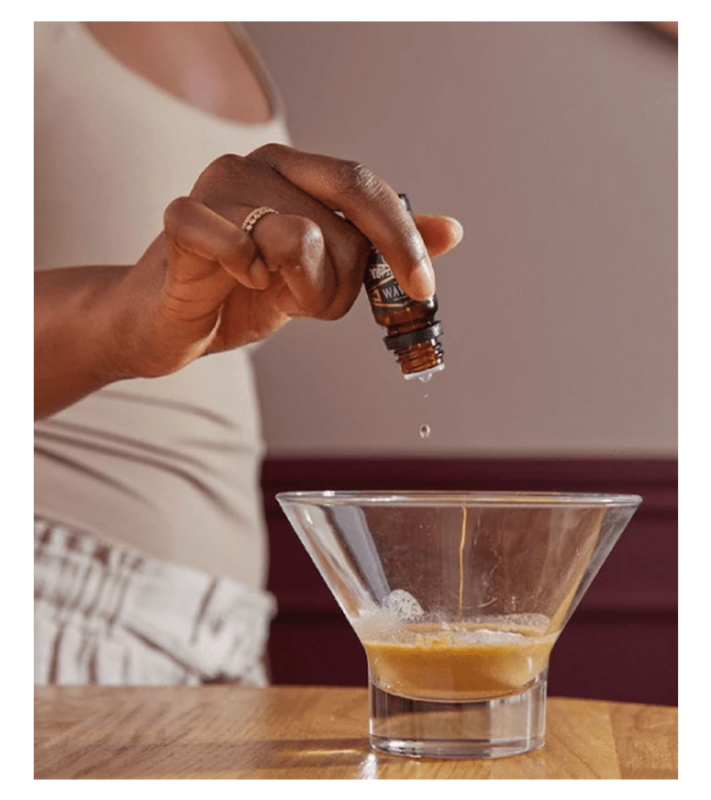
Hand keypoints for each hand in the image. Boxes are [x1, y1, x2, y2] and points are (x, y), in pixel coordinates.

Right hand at [109, 144, 462, 377]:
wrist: (165, 322)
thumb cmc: (241, 294)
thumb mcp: (322, 277)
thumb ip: (377, 253)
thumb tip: (449, 231)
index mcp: (295, 171)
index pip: (364, 187)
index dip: (400, 240)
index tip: (423, 288)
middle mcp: (259, 165)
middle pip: (339, 230)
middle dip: (335, 286)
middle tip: (301, 299)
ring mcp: (219, 186)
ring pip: (298, 240)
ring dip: (295, 289)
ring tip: (261, 290)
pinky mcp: (183, 219)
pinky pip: (236, 245)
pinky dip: (245, 273)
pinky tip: (237, 280)